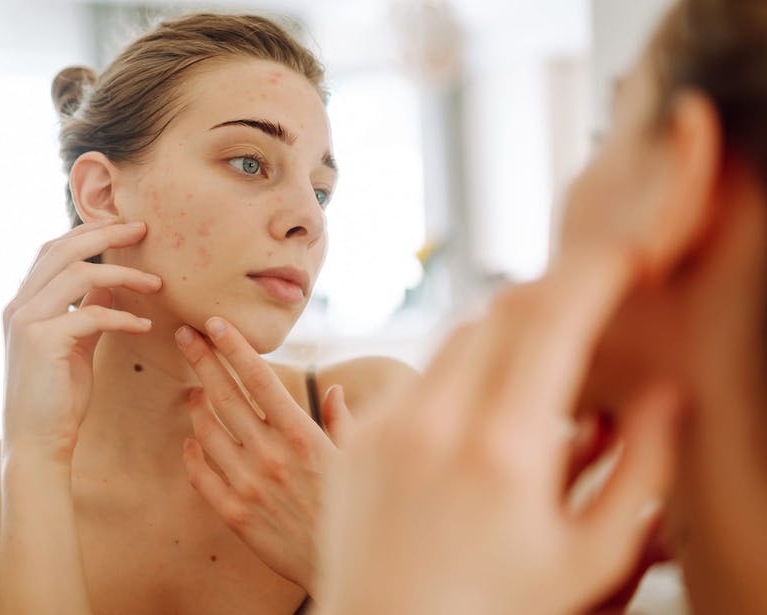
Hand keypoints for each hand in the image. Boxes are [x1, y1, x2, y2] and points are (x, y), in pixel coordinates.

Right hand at [1, 220, 160, 461]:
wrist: (37, 444)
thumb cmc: (57, 398)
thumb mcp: (74, 345)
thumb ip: (85, 311)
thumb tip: (108, 284)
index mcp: (22, 304)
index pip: (52, 250)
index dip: (87, 232)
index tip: (124, 227)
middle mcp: (18, 307)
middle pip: (63, 249)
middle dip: (106, 234)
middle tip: (144, 229)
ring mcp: (26, 322)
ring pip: (78, 274)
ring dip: (123, 273)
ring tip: (156, 283)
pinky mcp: (43, 343)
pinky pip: (90, 314)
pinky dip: (122, 316)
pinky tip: (144, 325)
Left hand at [174, 317, 352, 595]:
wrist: (347, 571)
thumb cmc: (356, 510)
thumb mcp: (359, 460)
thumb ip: (341, 421)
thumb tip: (333, 390)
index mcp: (303, 436)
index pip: (259, 379)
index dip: (235, 347)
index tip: (215, 323)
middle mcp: (272, 456)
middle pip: (225, 396)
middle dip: (202, 360)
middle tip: (184, 336)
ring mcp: (249, 486)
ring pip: (207, 432)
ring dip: (196, 405)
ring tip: (192, 390)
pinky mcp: (235, 514)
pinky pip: (202, 475)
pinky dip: (193, 453)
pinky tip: (191, 441)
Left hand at [316, 245, 682, 614]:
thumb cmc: (500, 611)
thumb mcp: (592, 556)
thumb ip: (641, 468)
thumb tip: (666, 393)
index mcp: (503, 451)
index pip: (552, 319)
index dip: (594, 272)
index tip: (624, 257)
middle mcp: (436, 425)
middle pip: (501, 311)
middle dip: (553, 294)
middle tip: (588, 304)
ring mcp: (387, 428)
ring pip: (455, 337)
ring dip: (504, 333)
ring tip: (537, 366)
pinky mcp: (357, 439)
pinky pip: (416, 376)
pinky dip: (459, 372)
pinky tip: (481, 410)